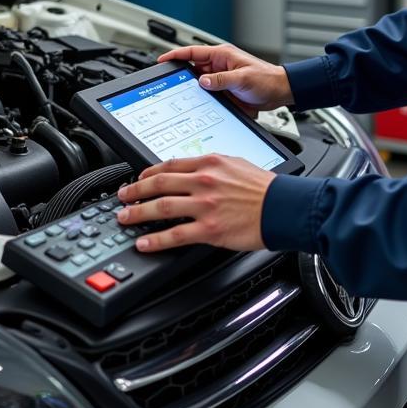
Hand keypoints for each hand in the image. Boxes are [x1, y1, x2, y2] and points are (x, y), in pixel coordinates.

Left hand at [116, 154, 275, 252]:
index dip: (149, 173)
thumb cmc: (266, 188)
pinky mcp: (210, 230)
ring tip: (125, 218)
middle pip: (159, 184)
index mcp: (210, 164)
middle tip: (122, 197)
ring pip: (161, 208)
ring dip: (138, 213)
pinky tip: (145, 243)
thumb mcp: (237, 164)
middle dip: (135, 191)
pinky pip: (176, 235)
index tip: (139, 179)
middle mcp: (204, 182)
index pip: (170, 165)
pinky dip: (156, 240)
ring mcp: (205, 206)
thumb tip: (196, 170)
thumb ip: (214, 166)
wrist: (284, 206)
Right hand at [157, 44, 293, 112]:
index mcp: (222, 55)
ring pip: (198, 82)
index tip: (162, 60)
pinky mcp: (224, 90)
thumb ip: (222, 80)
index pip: (193, 52)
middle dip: (180, 74)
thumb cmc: (267, 79)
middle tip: (168, 83)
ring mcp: (221, 77)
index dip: (176, 55)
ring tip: (180, 96)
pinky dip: (200, 97)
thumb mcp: (243, 79)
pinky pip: (207, 92)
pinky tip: (196, 104)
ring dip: (191, 88)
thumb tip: (202, 81)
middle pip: (192, 68)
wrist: (279, 92)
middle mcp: (219, 65)